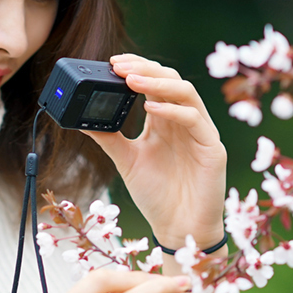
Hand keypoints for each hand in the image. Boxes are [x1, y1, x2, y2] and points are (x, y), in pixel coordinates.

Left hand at [80, 54, 227, 250]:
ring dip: (158, 82)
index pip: (154, 82)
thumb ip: (108, 138)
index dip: (137, 68)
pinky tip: (150, 109)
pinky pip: (194, 119)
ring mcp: (200, 132)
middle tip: (118, 66)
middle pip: (170, 79)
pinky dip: (172, 110)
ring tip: (131, 80)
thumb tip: (80, 119)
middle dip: (144, 69)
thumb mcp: (126, 160)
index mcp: (165, 120)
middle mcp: (184, 121)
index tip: (112, 63)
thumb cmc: (157, 195)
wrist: (178, 229)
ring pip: (186, 92)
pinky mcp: (212, 148)